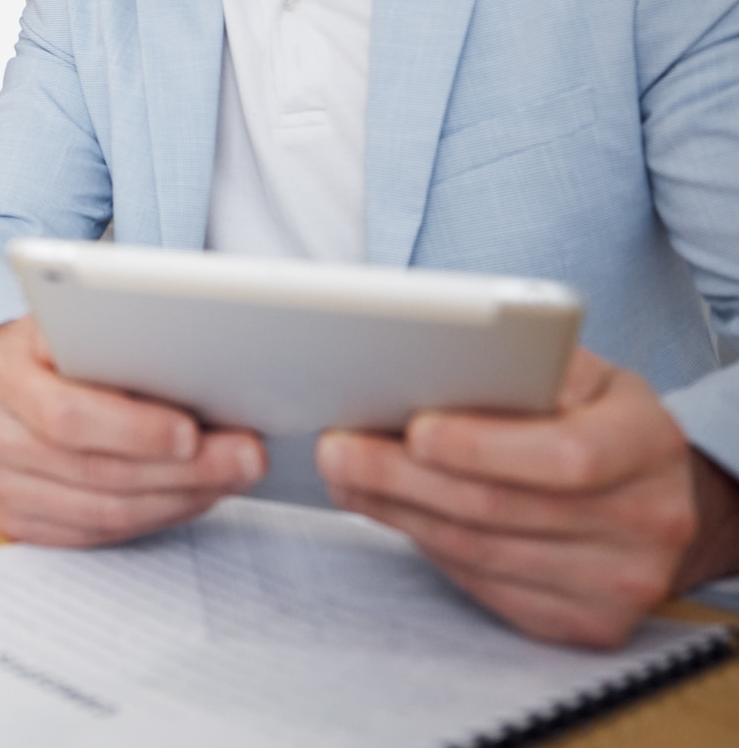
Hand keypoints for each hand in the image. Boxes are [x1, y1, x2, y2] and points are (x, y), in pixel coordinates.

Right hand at [0, 315, 265, 546]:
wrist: (7, 380)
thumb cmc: (57, 348)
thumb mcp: (73, 325)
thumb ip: (112, 343)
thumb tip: (198, 372)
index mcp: (1, 373)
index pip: (67, 414)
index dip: (134, 429)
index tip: (192, 431)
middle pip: (95, 470)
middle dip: (182, 470)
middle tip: (245, 458)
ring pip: (103, 511)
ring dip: (180, 498)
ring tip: (233, 477)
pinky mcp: (14, 520)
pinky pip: (96, 533)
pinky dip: (155, 518)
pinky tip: (194, 495)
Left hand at [319, 348, 736, 647]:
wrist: (652, 495)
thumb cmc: (596, 417)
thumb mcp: (576, 373)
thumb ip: (520, 367)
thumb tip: (422, 366)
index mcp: (649, 441)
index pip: (565, 454)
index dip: (482, 445)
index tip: (415, 428)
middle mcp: (649, 519)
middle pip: (502, 508)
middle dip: (403, 477)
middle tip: (337, 449)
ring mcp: (621, 582)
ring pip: (480, 551)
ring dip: (398, 511)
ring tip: (345, 476)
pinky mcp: (587, 623)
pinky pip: (485, 583)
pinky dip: (427, 545)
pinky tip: (391, 511)